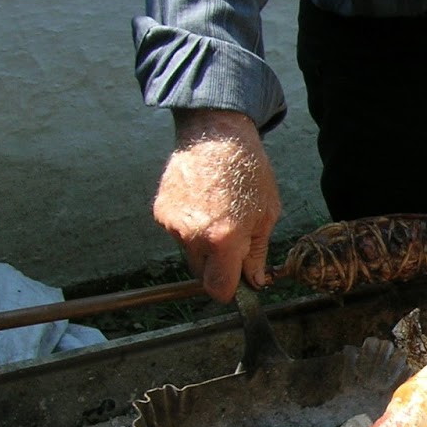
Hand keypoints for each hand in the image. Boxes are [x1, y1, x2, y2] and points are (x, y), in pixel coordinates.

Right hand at [152, 109, 281, 301]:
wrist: (216, 136)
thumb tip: (254, 281)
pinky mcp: (161, 212)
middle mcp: (193, 235)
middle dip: (218, 267)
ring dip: (203, 245)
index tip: (238, 282)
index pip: (218, 288)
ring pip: (189, 253)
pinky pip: (177, 234)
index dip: (229, 289)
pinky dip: (190, 227)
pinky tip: (203, 204)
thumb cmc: (248, 172)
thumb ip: (257, 253)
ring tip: (218, 214)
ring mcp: (173, 223)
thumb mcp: (266, 214)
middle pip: (202, 274)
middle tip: (233, 243)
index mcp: (223, 239)